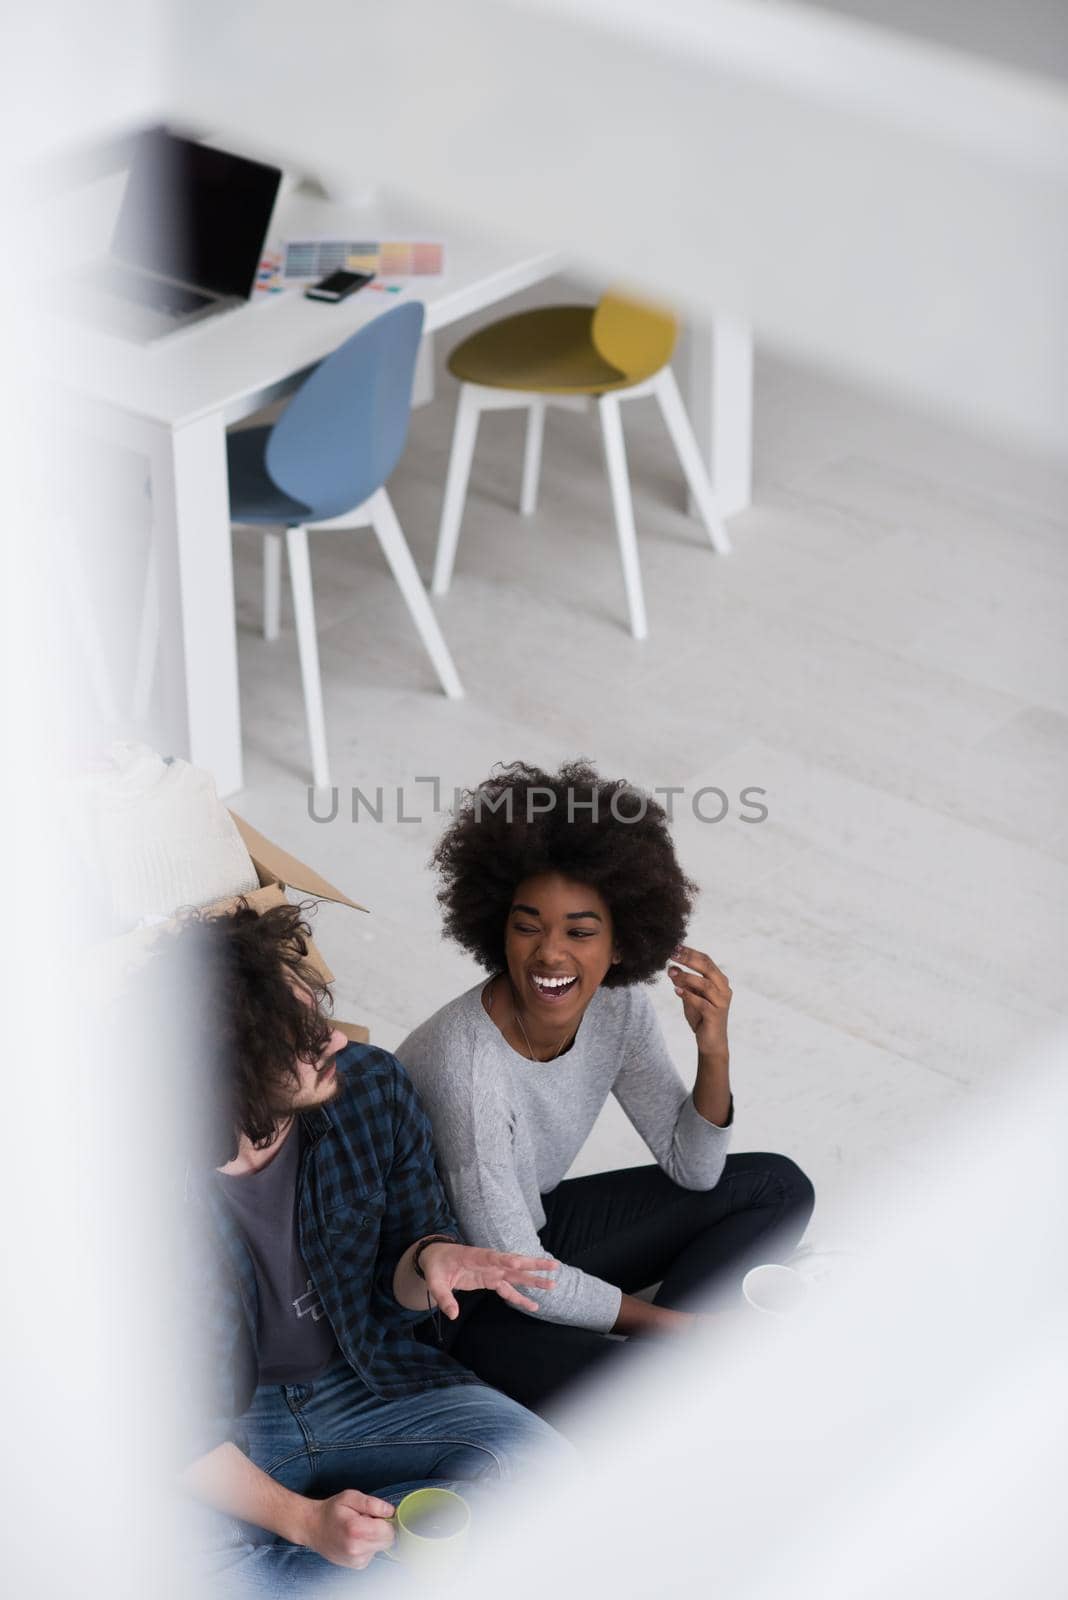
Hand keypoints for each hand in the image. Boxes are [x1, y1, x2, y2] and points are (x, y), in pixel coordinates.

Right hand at [302, 1489, 395, 1568]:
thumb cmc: (331, 1511)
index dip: (386, 1519)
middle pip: (388, 1540)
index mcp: (356, 1530)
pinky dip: (369, 1544)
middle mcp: (357, 1549)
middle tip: (366, 1520)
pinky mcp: (357, 1565)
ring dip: (375, 1537)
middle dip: (382, 1528)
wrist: (313, 1528)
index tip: (375, 1514)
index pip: (389, 1530)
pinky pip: (374, 1553)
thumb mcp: (350, 1497)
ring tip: (359, 1529)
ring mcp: (357, 1560)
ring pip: (382, 1547)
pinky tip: (356, 1539)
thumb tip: (391, 1511)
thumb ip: (372, 1503)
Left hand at [420, 1242, 557, 1319]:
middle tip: (553, 1266)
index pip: (490, 1257)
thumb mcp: (434, 1281)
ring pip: (516, 1274)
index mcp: (472, 1256)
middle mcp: (487, 1262)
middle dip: (532, 1265)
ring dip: (534, 1279)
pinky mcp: (491, 1279)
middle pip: (513, 1262)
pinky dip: (520, 1296)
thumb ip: (443, 1297)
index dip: (503, 1259)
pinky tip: (534, 1305)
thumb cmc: (436, 1266)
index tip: (516, 1262)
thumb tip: (453, 1315)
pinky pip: (509, 1288)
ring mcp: (491, 1270)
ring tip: (553, 1283)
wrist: (437, 1257)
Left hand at [668, 945, 731, 1058]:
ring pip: (705, 984)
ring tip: (671, 972)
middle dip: (689, 959)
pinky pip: (701, 1002)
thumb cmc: (701, 1017)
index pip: (706, 961)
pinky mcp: (716, 1015)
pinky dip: (688, 995)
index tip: (674, 946)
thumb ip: (684, 983)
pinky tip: (676, 990)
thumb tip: (671, 968)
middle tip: (672, 954)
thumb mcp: (690, 996)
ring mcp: (722, 1002)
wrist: (711, 1042)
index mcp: (720, 981)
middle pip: (707, 968)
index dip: (691, 952)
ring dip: (686, 977)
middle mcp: (724, 989)